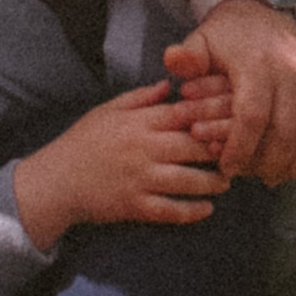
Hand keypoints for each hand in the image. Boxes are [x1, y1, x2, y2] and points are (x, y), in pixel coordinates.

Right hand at [13, 81, 230, 249]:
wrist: (57, 180)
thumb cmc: (83, 142)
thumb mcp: (107, 110)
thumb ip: (140, 98)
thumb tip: (170, 85)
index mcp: (138, 122)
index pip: (182, 114)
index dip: (210, 114)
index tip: (229, 117)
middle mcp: (143, 149)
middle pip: (191, 146)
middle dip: (218, 149)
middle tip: (237, 152)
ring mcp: (140, 179)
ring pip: (187, 180)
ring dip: (212, 182)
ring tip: (227, 182)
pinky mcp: (135, 205)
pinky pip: (170, 210)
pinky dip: (191, 211)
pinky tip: (207, 209)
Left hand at [168, 0, 295, 186]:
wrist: (263, 10)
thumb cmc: (228, 36)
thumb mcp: (202, 40)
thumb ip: (187, 57)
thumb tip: (172, 62)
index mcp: (260, 60)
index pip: (253, 115)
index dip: (240, 148)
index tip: (227, 168)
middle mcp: (295, 66)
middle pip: (289, 131)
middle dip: (270, 162)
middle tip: (253, 176)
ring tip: (275, 174)